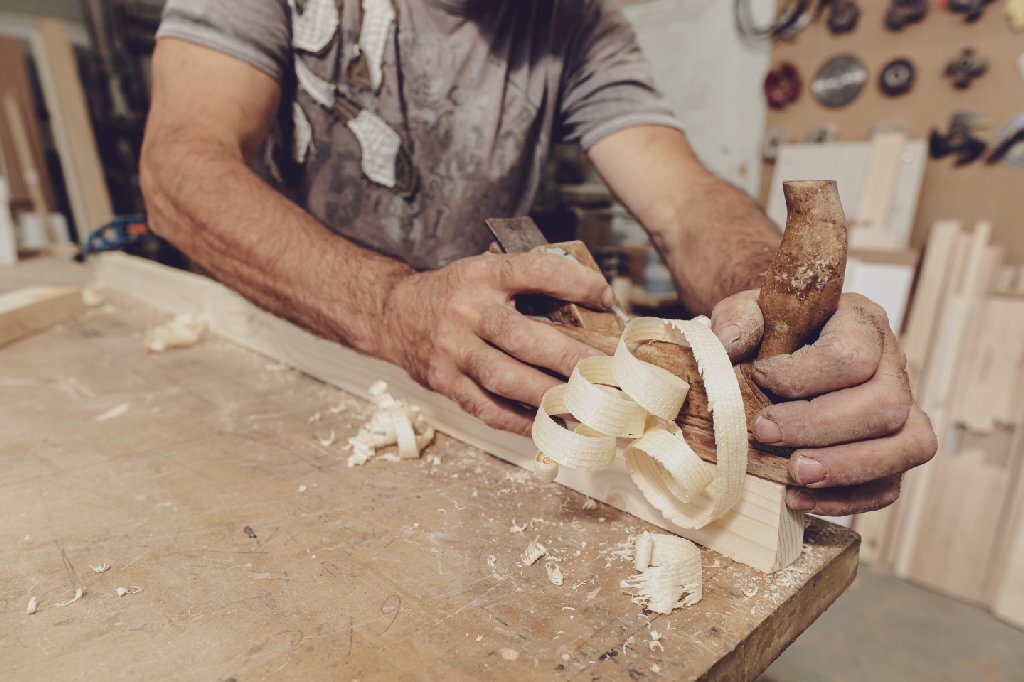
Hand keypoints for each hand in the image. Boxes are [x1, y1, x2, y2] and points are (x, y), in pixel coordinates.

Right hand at [380, 251, 614, 434]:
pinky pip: (488, 408)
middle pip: (522, 337)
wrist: (394, 315)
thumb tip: (592, 309)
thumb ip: (528, 285)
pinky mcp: (445, 382)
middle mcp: (466, 312)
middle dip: (569, 357)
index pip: (532, 270)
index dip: (572, 281)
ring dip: (549, 395)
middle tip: (605, 371)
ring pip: (505, 378)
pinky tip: (549, 423)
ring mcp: (453, 351)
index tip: (605, 296)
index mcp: (482, 276)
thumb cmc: (456, 294)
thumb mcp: (485, 272)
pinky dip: (522, 420)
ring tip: (585, 405)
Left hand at [710, 291, 937, 514]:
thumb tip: (729, 341)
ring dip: (847, 467)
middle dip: (821, 427)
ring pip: (908, 445)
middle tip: (767, 434)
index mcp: (861, 322)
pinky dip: (847, 499)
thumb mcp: (749, 308)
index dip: (804, 375)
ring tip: (795, 474)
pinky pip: (890, 484)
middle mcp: (893, 364)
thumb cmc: (771, 328)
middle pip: (885, 403)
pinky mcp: (891, 450)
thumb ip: (739, 317)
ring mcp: (901, 409)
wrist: (778, 346)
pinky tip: (799, 498)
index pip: (853, 354)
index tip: (760, 378)